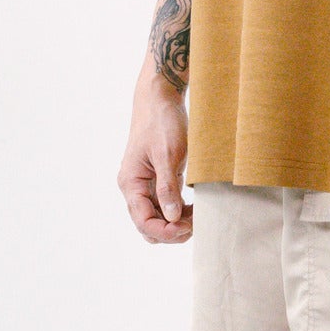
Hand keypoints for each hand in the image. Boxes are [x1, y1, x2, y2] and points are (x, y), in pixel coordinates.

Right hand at [119, 61, 192, 241]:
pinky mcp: (157, 180)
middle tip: (196, 224)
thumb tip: (172, 217)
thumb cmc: (162, 122)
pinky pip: (166, 205)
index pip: (143, 222)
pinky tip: (195, 208)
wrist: (160, 98)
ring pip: (158, 218)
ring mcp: (145, 185)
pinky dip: (179, 212)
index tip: (188, 229)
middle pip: (148, 226)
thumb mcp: (168, 154)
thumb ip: (168, 187)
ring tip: (199, 216)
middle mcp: (134, 188)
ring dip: (176, 223)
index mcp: (130, 183)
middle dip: (171, 231)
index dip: (166, 232)